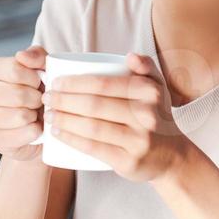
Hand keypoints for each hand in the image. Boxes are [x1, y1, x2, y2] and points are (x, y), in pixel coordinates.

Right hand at [0, 45, 46, 161]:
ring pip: (20, 115)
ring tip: (35, 114)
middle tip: (39, 101)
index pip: (14, 69)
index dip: (35, 78)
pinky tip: (33, 128)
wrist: (41, 125)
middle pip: (17, 94)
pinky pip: (23, 134)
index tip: (39, 83)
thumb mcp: (44, 68)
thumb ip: (37, 56)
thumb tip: (22, 56)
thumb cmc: (40, 92)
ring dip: (35, 116)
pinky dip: (35, 132)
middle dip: (37, 99)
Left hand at [42, 52, 187, 181]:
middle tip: (46, 98)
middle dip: (63, 100)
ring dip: (63, 119)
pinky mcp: (128, 162)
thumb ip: (146, 66)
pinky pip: (94, 148)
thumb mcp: (157, 88)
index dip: (74, 83)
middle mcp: (146, 115)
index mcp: (148, 92)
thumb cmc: (155, 116)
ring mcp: (138, 140)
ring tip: (48, 115)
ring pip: (91, 127)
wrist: (171, 156)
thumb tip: (129, 56)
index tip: (55, 82)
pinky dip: (71, 139)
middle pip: (94, 105)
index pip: (103, 84)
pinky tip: (57, 133)